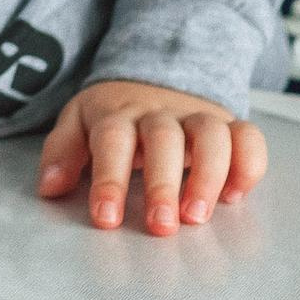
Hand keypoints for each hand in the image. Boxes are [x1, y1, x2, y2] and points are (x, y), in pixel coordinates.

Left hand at [36, 79, 266, 234]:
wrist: (157, 73)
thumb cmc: (115, 113)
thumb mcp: (79, 122)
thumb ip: (62, 152)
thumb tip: (50, 187)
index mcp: (119, 114)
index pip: (112, 140)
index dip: (109, 180)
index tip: (106, 218)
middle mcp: (161, 114)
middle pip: (164, 138)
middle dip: (163, 183)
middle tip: (161, 226)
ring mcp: (198, 117)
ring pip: (212, 135)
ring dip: (208, 176)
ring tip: (198, 216)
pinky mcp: (229, 125)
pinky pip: (249, 137)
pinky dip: (248, 165)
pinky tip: (235, 196)